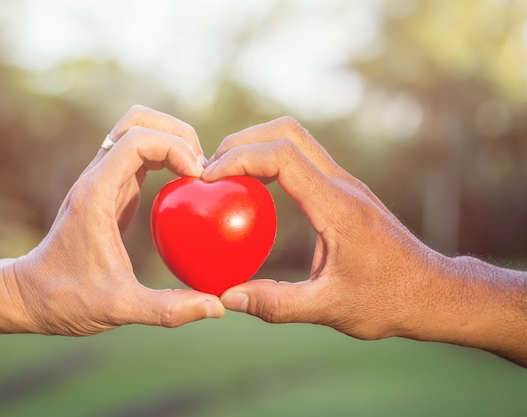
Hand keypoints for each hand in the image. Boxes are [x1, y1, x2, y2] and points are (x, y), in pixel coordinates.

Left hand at [7, 105, 223, 335]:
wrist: (28, 295)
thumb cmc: (66, 300)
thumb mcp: (119, 308)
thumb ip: (168, 309)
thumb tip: (216, 307)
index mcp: (96, 194)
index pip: (137, 140)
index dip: (174, 147)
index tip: (197, 178)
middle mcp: (96, 177)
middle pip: (136, 121)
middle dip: (175, 132)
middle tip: (201, 167)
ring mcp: (101, 180)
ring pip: (136, 131)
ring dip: (170, 140)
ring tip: (197, 172)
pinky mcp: (108, 191)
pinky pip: (138, 156)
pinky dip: (165, 158)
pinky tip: (184, 187)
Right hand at [202, 116, 442, 339]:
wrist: (433, 291)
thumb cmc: (388, 301)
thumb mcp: (329, 308)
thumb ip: (277, 304)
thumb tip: (227, 296)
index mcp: (337, 206)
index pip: (283, 157)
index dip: (240, 158)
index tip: (209, 179)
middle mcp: (342, 184)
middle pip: (287, 131)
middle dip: (242, 141)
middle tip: (211, 171)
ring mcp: (345, 183)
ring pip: (295, 139)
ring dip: (257, 146)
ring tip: (226, 176)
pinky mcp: (344, 191)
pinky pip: (302, 160)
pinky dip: (271, 163)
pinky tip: (254, 192)